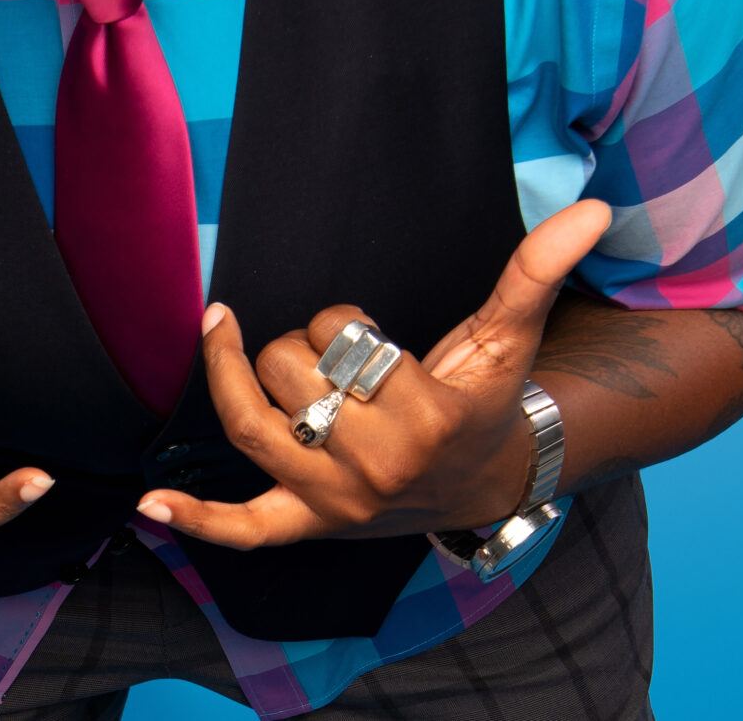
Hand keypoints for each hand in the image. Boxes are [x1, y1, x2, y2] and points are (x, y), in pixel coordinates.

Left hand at [132, 199, 612, 549]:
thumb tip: (593, 209)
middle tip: (325, 347)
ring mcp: (336, 503)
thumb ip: (538, 268)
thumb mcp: (509, 333)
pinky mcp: (310, 526)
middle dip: (299, 343)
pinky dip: (195, 524)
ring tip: (222, 328)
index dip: (342, 316)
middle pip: (291, 375)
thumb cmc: (486, 395)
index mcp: (423, 417)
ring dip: (234, 375)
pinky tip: (149, 509)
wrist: (486, 482)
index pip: (344, 337)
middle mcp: (375, 467)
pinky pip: (245, 532)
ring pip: (254, 427)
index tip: (365, 326)